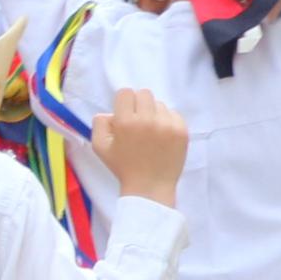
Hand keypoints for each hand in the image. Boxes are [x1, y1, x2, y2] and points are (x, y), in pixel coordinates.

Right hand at [93, 85, 188, 204]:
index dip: (124, 102)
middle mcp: (147, 119)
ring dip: (153, 113)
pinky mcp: (181, 131)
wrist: (149, 187)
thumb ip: (99, 124)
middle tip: (138, 121)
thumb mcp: (99, 147)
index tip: (125, 114)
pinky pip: (174, 114)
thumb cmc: (123, 167)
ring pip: (159, 104)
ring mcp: (167, 125)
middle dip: (139, 105)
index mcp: (125, 122)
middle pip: (144, 93)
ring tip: (151, 132)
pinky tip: (162, 136)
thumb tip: (110, 112)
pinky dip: (167, 121)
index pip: (125, 93)